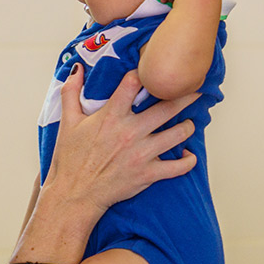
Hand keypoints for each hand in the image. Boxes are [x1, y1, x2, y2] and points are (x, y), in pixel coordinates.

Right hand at [47, 65, 197, 215]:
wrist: (75, 194)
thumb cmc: (71, 159)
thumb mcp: (67, 122)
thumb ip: (71, 92)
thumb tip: (77, 68)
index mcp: (111, 116)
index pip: (134, 83)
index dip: (145, 73)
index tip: (153, 72)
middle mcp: (131, 132)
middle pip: (167, 107)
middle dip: (185, 96)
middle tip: (195, 90)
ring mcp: (142, 153)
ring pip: (178, 134)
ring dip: (188, 126)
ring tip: (190, 122)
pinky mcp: (148, 174)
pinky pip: (178, 167)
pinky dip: (188, 161)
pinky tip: (188, 155)